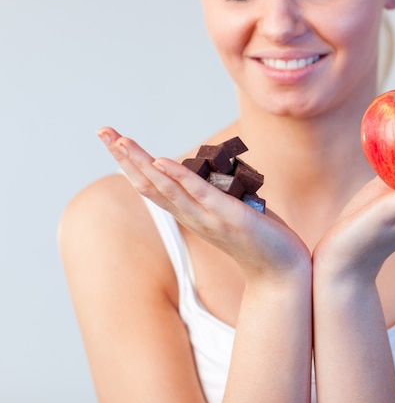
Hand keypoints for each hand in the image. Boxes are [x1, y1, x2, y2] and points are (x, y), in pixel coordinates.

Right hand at [97, 127, 309, 280]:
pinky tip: (162, 162)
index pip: (154, 185)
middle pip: (150, 184)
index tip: (113, 140)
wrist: (283, 271)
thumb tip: (212, 172)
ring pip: (167, 188)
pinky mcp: (230, 218)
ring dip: (142, 163)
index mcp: (192, 213)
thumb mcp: (232, 208)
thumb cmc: (261, 237)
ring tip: (121, 142)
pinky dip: (179, 178)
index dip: (132, 163)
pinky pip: (201, 194)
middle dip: (125, 157)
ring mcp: (209, 219)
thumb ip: (217, 193)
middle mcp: (193, 217)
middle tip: (102, 131)